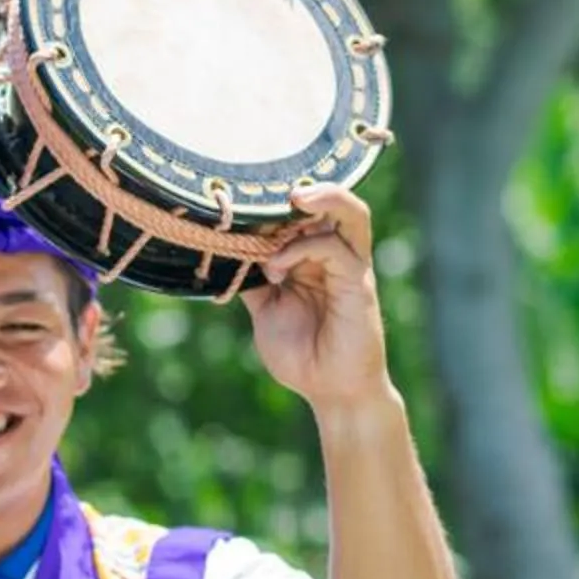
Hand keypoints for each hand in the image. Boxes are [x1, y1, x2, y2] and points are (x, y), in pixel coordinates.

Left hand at [242, 186, 393, 408]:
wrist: (329, 391)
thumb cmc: (302, 354)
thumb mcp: (264, 310)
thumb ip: (252, 280)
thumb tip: (221, 254)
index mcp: (315, 258)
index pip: (306, 214)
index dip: (277, 204)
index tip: (241, 201)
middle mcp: (336, 256)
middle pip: (334, 202)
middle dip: (304, 188)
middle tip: (268, 187)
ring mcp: (350, 267)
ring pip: (350, 213)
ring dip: (322, 199)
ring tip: (293, 199)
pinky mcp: (358, 283)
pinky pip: (335, 249)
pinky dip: (302, 249)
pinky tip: (275, 268)